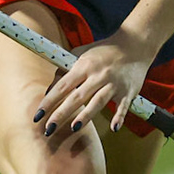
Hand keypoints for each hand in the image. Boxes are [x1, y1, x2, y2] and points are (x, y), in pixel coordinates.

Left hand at [32, 30, 152, 137]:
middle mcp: (98, 75)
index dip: (49, 101)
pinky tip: (114, 128)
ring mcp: (114, 83)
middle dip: (61, 113)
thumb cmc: (103, 51)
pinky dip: (120, 116)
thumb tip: (48, 91)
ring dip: (86, 115)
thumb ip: (64, 70)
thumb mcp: (81, 54)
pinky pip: (124, 106)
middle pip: (77, 96)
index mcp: (84, 65)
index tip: (38, 115)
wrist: (135, 44)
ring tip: (74, 128)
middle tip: (49, 129)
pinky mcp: (129, 91)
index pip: (63, 86)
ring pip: (98, 101)